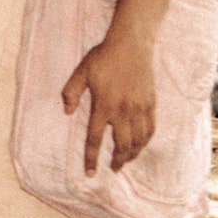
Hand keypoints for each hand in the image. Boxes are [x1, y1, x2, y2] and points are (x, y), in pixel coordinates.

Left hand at [61, 31, 156, 173]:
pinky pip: (151, 129)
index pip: (94, 139)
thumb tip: (66, 113)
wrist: (131, 44)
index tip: (89, 173)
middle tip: (112, 169)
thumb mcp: (80, 72)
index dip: (91, 158)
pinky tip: (141, 145)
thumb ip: (70, 93)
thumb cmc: (103, 57)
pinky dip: (146, 141)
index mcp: (103, 105)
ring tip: (125, 161)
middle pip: (121, 145)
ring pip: (138, 140)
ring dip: (132, 154)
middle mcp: (123, 110)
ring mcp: (139, 108)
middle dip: (117, 161)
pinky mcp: (151, 103)